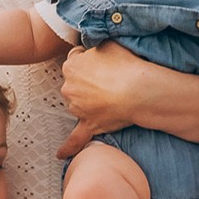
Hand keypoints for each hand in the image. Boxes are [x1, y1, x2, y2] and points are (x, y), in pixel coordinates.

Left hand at [55, 41, 148, 158]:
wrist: (137, 89)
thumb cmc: (125, 64)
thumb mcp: (109, 43)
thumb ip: (96, 46)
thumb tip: (94, 48)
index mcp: (71, 65)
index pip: (76, 60)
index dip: (90, 61)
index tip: (102, 63)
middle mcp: (69, 87)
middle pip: (74, 83)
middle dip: (87, 82)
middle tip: (108, 79)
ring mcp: (78, 107)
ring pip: (78, 104)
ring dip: (88, 102)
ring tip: (110, 97)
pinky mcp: (89, 124)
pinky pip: (75, 138)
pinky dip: (69, 147)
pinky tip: (61, 154)